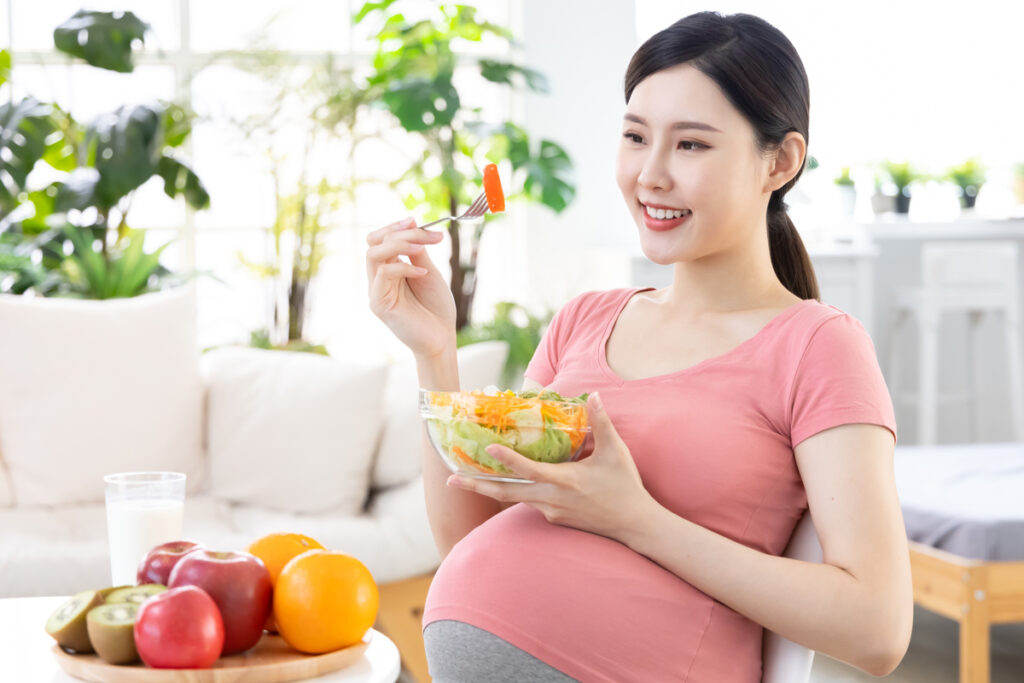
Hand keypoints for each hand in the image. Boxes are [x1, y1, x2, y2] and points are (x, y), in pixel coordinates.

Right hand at [366, 217, 456, 358]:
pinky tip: (423, 273)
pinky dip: (404, 268)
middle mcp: (378, 278)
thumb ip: (417, 253)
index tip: (416, 221)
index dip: (395, 227)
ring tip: (423, 247)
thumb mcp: (428, 272)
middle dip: (396, 231)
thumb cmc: (436, 307)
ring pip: (373, 254)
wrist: (441, 337)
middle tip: (420, 229)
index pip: (380, 240)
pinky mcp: (378, 304)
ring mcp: (376, 291)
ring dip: (399, 244)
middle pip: (373, 242)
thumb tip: (413, 227)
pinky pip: (383, 274)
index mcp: (389, 269)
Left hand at [447, 393, 658, 540]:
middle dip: (477, 485)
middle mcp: (552, 499)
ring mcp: (551, 512)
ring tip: (464, 480)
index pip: (529, 469)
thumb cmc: (625, 486)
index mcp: (565, 481)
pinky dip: (514, 493)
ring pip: (515, 498)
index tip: (488, 449)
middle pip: (507, 492)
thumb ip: (601, 422)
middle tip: (450, 479)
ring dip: (489, 489)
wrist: (634, 525)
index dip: (508, 460)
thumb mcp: (615, 452)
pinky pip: (529, 503)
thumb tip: (593, 395)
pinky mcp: (554, 519)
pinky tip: (504, 484)